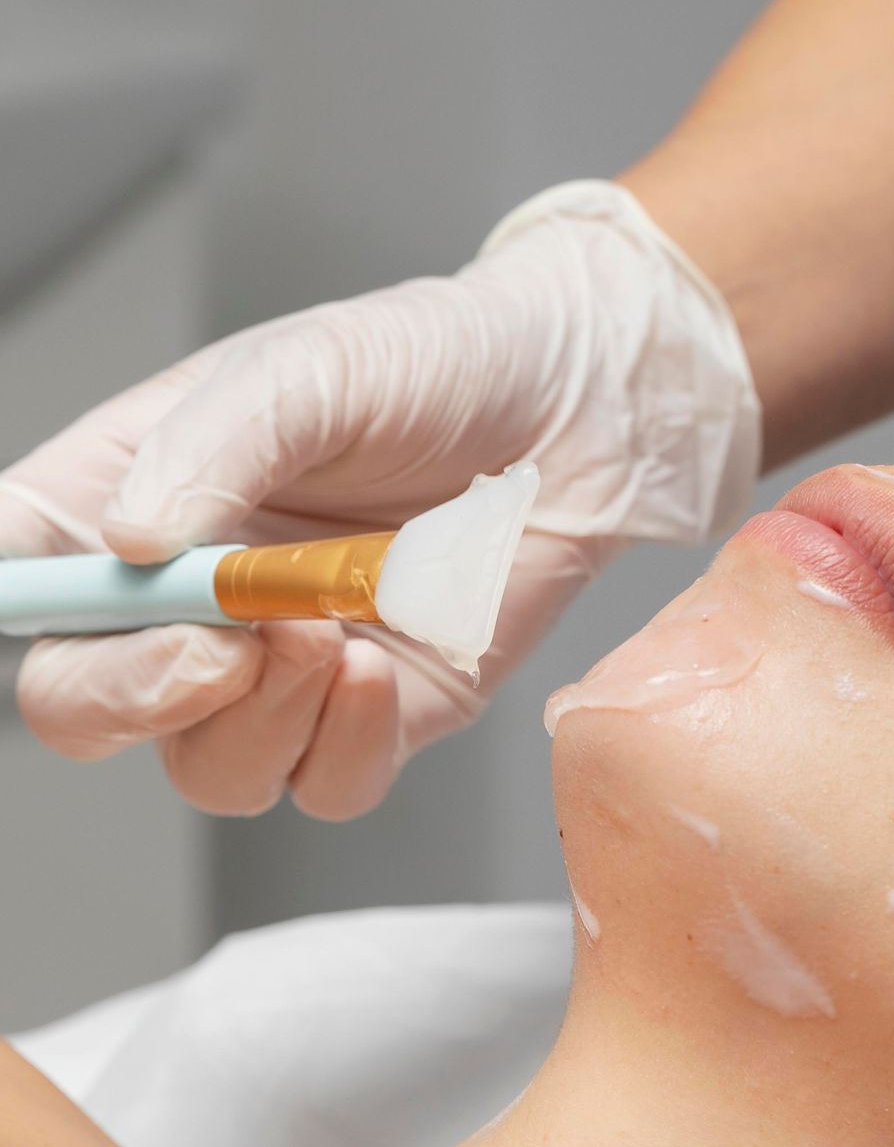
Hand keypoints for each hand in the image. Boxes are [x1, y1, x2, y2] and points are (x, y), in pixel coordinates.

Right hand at [0, 183, 758, 816]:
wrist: (583, 403)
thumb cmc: (440, 361)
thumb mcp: (313, 367)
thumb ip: (216, 447)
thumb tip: (132, 540)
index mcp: (127, 497)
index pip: (13, 574)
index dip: (9, 606)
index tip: (47, 603)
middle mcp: (186, 599)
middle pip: (80, 706)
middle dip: (131, 694)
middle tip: (216, 643)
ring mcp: (280, 669)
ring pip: (206, 767)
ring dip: (254, 720)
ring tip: (324, 632)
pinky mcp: (378, 713)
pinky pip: (324, 785)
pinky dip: (342, 747)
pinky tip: (377, 669)